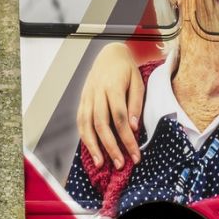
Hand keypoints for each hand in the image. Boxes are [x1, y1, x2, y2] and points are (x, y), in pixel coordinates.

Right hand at [77, 43, 144, 170]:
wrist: (109, 54)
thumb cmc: (127, 70)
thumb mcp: (138, 83)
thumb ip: (135, 104)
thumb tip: (133, 128)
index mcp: (112, 87)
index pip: (120, 118)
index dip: (127, 139)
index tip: (136, 155)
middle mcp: (96, 93)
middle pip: (101, 124)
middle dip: (110, 147)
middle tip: (120, 164)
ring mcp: (86, 96)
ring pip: (86, 124)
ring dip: (93, 146)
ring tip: (101, 163)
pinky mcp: (82, 100)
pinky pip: (80, 120)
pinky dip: (84, 136)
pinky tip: (91, 149)